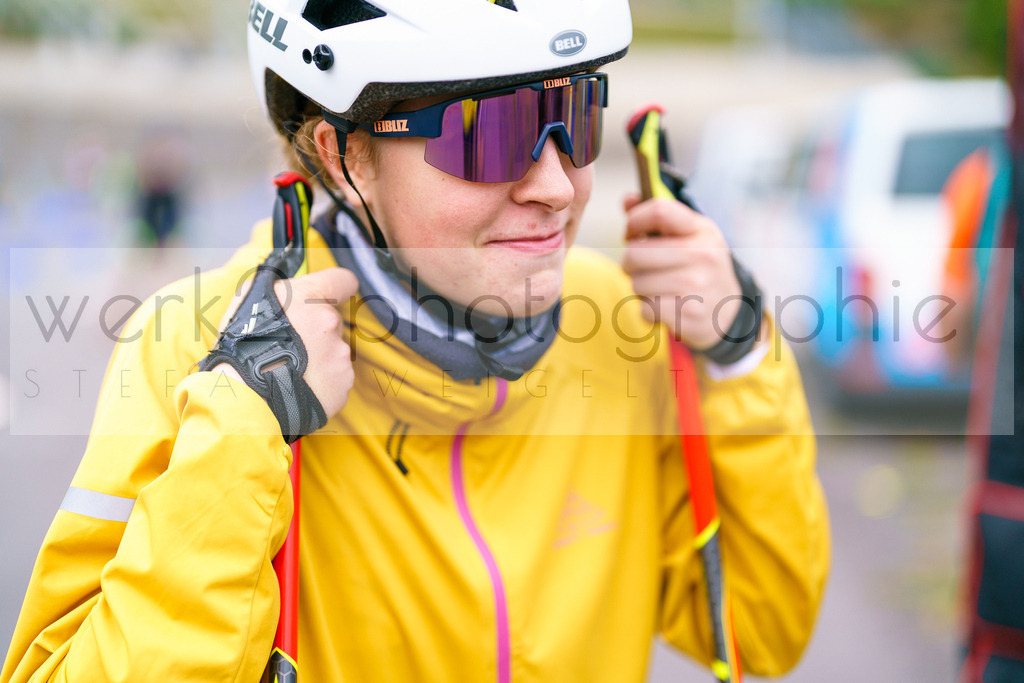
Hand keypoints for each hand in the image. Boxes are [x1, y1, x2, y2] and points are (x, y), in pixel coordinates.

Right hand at [214, 267, 358, 418]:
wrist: (246, 396)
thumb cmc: (242, 347)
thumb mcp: (250, 300)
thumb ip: (279, 289)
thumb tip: (288, 287)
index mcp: (311, 298)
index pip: (342, 280)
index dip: (336, 288)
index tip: (332, 295)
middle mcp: (331, 324)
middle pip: (331, 322)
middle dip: (315, 332)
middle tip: (288, 346)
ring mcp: (340, 356)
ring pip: (333, 352)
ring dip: (317, 359)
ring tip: (289, 371)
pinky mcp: (342, 384)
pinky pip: (335, 379)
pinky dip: (321, 383)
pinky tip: (298, 386)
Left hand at [622, 196, 740, 349]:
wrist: (728, 311)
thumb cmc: (699, 268)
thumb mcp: (689, 236)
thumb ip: (656, 217)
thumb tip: (627, 199)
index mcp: (701, 229)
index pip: (659, 212)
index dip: (634, 221)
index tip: (631, 233)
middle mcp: (702, 254)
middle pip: (635, 253)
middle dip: (629, 263)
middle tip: (641, 268)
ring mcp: (696, 285)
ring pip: (637, 283)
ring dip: (640, 289)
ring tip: (659, 288)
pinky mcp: (689, 313)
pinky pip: (646, 309)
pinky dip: (649, 311)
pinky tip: (665, 307)